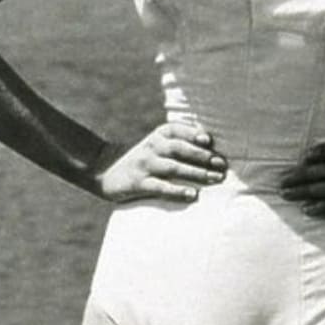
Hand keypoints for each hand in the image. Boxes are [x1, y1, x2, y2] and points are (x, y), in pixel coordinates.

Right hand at [92, 123, 226, 203]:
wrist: (103, 170)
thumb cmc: (142, 159)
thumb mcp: (156, 145)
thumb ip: (179, 143)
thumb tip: (211, 145)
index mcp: (157, 136)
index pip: (176, 130)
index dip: (192, 133)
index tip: (209, 140)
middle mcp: (151, 147)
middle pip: (179, 149)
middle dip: (202, 156)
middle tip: (221, 165)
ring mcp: (144, 165)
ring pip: (173, 168)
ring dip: (196, 173)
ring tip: (215, 179)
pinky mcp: (138, 183)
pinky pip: (160, 187)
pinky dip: (177, 191)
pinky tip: (193, 194)